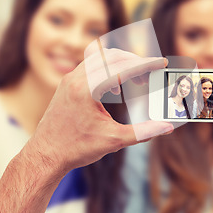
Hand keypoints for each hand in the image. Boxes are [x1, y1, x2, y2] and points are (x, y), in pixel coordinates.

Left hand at [22, 49, 173, 176]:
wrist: (45, 156)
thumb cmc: (76, 149)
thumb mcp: (114, 141)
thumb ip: (143, 132)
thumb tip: (168, 127)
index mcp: (86, 89)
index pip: (122, 67)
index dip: (146, 64)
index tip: (162, 63)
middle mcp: (76, 78)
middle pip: (113, 56)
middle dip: (136, 61)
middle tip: (153, 73)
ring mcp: (70, 79)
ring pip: (101, 57)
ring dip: (122, 63)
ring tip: (139, 79)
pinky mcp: (68, 83)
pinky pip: (91, 65)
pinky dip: (109, 68)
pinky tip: (116, 89)